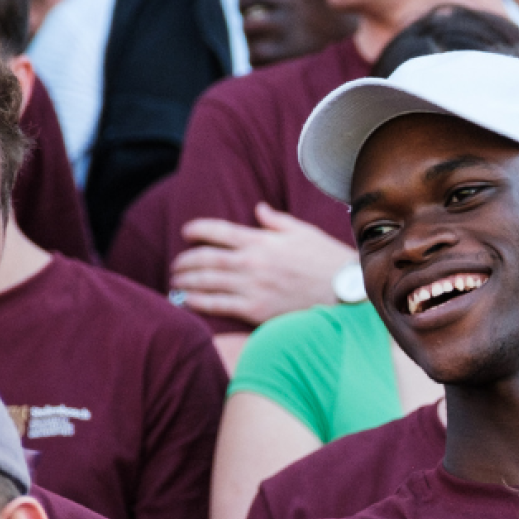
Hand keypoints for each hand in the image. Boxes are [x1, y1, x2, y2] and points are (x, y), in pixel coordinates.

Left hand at [170, 203, 357, 325]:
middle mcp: (252, 262)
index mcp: (262, 240)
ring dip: (185, 281)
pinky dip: (197, 302)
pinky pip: (217, 305)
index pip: (219, 230)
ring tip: (174, 282)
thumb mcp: (303, 232)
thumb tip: (259, 209)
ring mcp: (252, 286)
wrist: (343, 292)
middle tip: (175, 265)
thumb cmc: (327, 260)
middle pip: (206, 258)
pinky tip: (185, 300)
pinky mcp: (255, 309)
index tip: (185, 232)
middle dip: (185, 260)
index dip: (197, 230)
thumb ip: (276, 221)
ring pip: (207, 281)